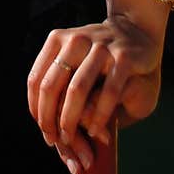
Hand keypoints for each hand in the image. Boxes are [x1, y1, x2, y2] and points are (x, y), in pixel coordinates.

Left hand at [27, 12, 163, 173]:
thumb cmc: (100, 59)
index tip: (44, 129)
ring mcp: (101, 47)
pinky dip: (98, 117)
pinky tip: (94, 131)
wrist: (137, 32)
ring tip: (71, 139)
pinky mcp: (124, 58)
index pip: (36, 79)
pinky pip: (107, 93)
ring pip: (77, 90)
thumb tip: (45, 126)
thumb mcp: (75, 63)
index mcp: (58, 39)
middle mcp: (76, 40)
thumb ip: (60, 87)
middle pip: (51, 86)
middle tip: (55, 140)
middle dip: (49, 119)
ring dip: (70, 120)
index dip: (36, 109)